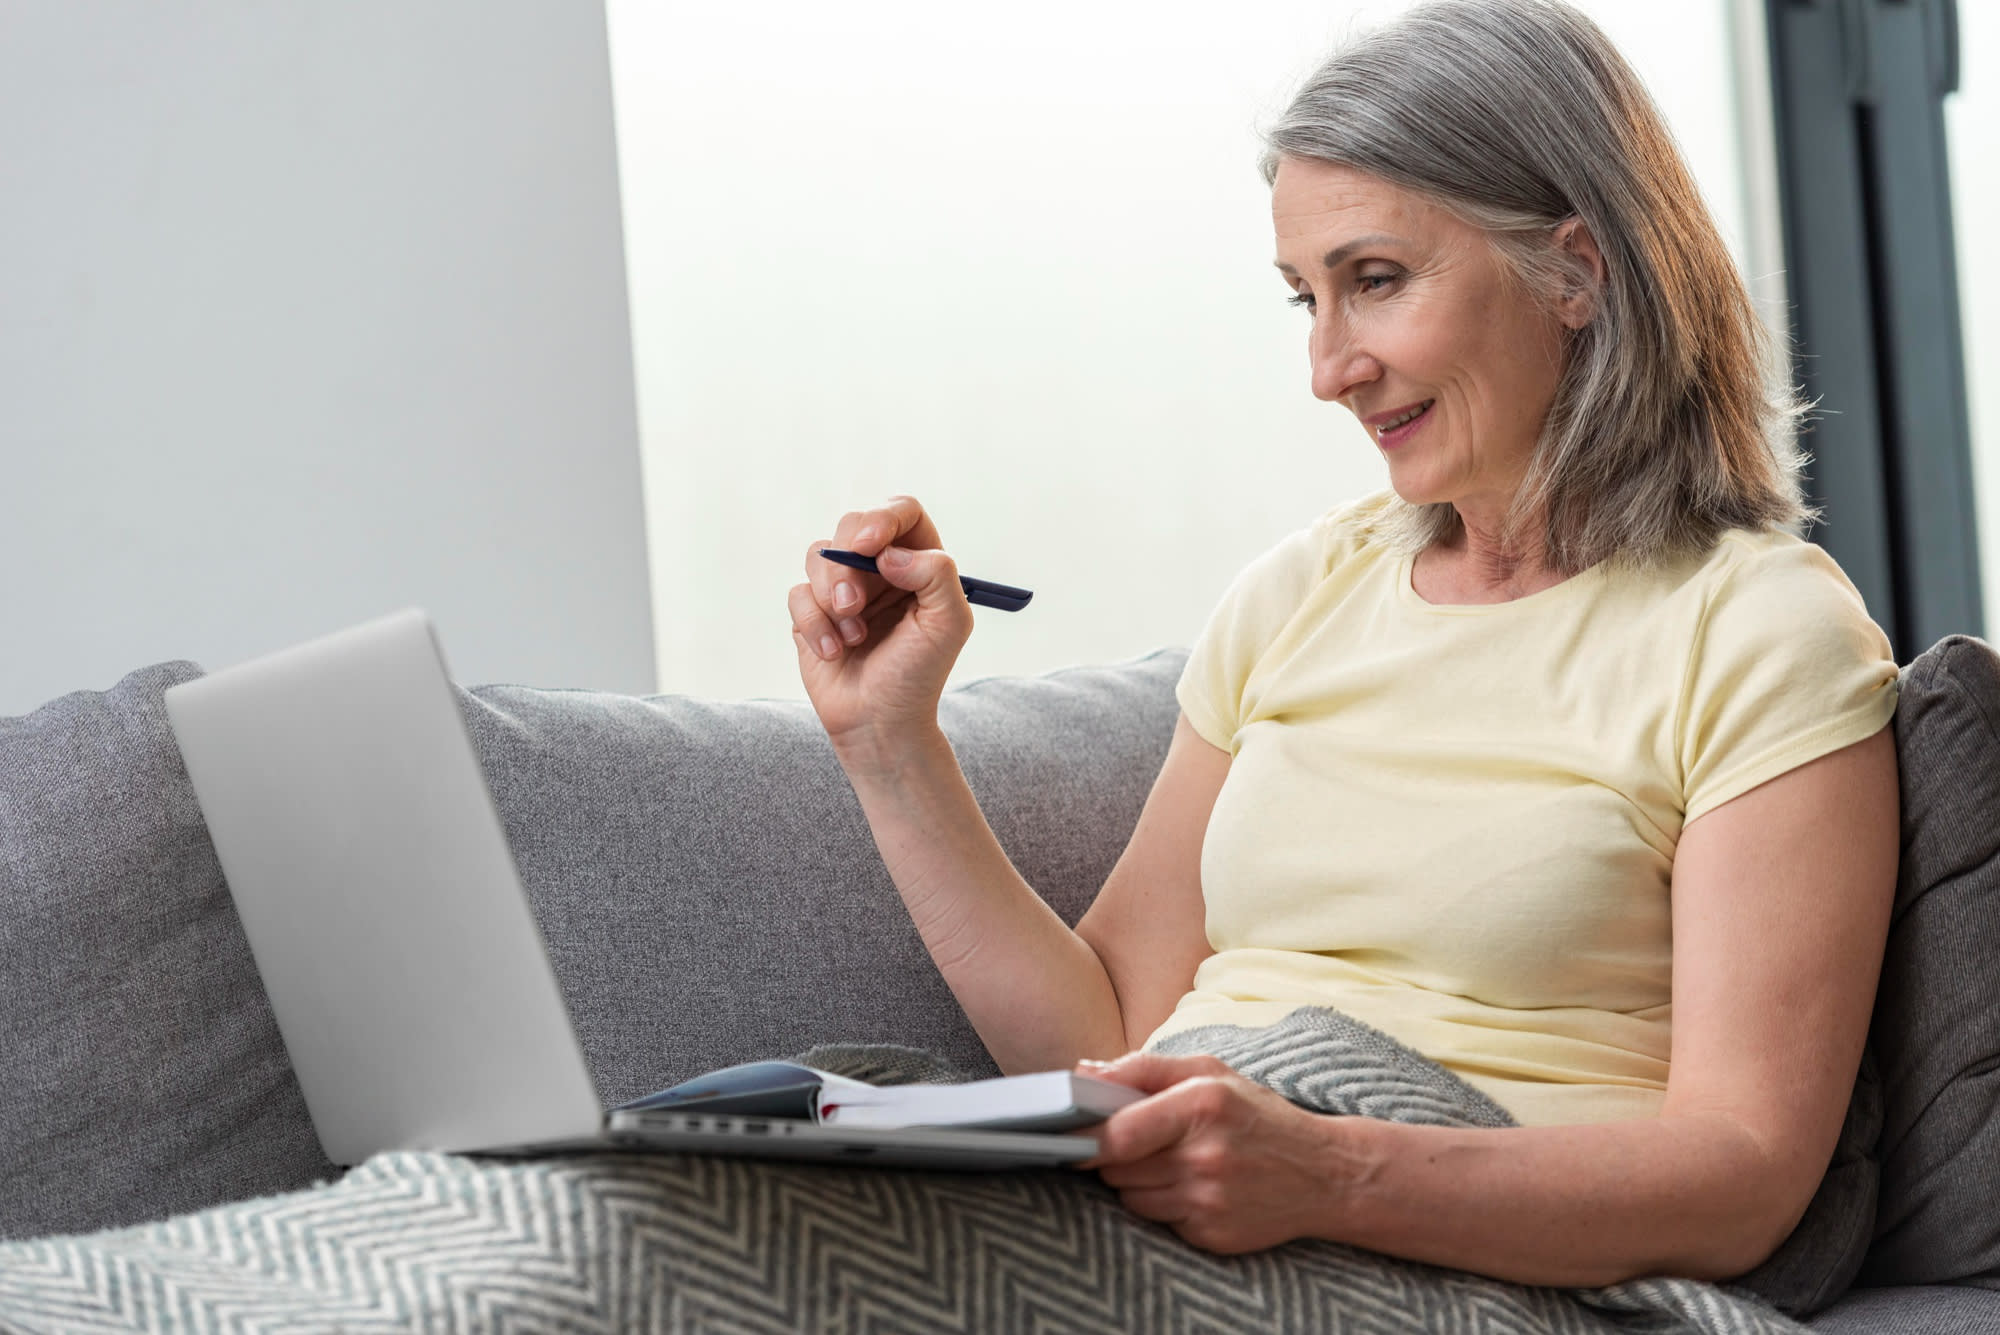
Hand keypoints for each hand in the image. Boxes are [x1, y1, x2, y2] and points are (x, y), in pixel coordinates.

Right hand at [787, 496, 974, 756]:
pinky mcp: (813, 610)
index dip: (884, 517)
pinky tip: (833, 653)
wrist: (879, 724)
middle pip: (852, 524)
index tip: (870, 544)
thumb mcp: (948, 624)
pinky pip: (797, 593)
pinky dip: (813, 624)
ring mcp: (844, 586)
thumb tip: (889, 553)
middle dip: (847, 565)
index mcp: (919, 562)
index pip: (903, 512)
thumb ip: (936, 575)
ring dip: (831, 598)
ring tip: (852, 636)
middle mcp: (880, 568)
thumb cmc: (918, 675)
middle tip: (852, 603)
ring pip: (819, 555)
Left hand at [1077, 1052, 1369, 1254]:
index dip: (1084, 1137)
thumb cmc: (1258, 1115)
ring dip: (1136, 1182)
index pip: (1119, 1132)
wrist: (1325, 1174)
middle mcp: (1206, 1155)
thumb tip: (1082, 1072)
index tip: (1068, 1134)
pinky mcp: (1212, 1235)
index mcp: (1203, 1103)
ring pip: (1131, 1198)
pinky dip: (1163, 1206)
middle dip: (1113, 1156)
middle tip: (1137, 1143)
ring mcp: (1210, 1200)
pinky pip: (1158, 1222)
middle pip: (1116, 1168)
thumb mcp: (1210, 1073)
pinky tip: (1194, 1189)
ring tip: (1171, 1163)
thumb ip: (1143, 1067)